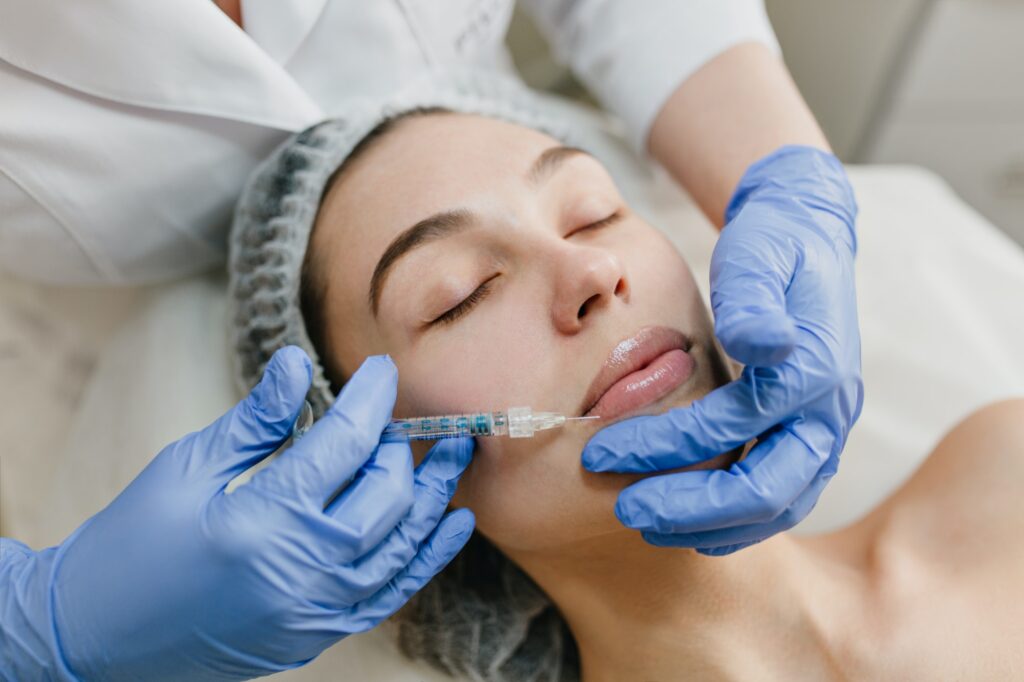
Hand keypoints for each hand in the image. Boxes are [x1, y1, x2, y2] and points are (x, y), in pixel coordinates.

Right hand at [0, 348, 473, 680]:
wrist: (95, 635)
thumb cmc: (130, 543)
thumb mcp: (185, 467)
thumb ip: (256, 419)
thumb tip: (298, 361)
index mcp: (259, 521)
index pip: (342, 446)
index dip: (369, 400)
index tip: (382, 371)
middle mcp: (298, 572)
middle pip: (384, 493)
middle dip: (400, 444)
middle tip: (395, 413)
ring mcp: (314, 612)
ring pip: (401, 544)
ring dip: (434, 494)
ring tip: (457, 451)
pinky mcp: (317, 634)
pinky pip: (391, 594)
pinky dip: (427, 557)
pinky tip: (454, 524)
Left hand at [582, 145, 862, 554]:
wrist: (804, 239)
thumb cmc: (770, 247)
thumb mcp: (756, 257)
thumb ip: (752, 301)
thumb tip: (758, 341)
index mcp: (815, 367)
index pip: (733, 425)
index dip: (664, 443)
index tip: (599, 450)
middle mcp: (830, 410)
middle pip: (767, 488)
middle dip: (690, 507)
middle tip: (624, 509)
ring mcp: (825, 430)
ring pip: (779, 507)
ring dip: (711, 525)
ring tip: (647, 524)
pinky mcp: (810, 437)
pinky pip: (783, 499)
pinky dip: (738, 523)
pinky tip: (688, 528)